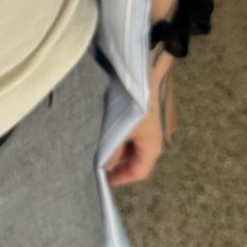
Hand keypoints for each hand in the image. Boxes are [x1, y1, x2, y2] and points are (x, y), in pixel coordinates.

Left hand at [103, 47, 177, 186]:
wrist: (145, 66)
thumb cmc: (133, 100)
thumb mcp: (119, 128)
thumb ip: (110, 149)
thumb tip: (102, 165)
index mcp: (152, 146)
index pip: (138, 172)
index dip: (120, 178)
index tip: (101, 180)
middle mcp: (154, 138)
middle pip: (134, 158)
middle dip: (114, 161)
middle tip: (92, 161)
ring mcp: (149, 125)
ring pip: (131, 143)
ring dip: (114, 146)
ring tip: (94, 144)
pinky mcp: (143, 113)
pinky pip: (130, 130)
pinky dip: (118, 133)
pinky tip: (102, 128)